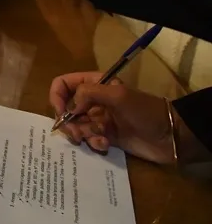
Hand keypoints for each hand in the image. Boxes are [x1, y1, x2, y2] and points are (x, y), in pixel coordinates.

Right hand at [49, 72, 175, 163]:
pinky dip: (94, 142)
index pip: (63, 84)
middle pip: (66, 108)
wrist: (170, 136)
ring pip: (76, 126)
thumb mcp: (117, 95)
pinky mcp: (106, 135)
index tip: (60, 112)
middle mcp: (93, 100)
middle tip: (75, 132)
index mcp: (94, 83)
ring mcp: (99, 119)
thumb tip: (69, 107)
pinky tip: (105, 144)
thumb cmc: (144, 110)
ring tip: (96, 138)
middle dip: (68, 121)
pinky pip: (89, 139)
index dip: (56, 96)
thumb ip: (88, 94)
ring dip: (82, 134)